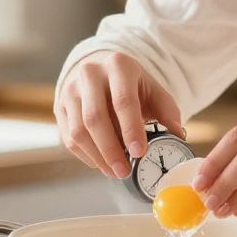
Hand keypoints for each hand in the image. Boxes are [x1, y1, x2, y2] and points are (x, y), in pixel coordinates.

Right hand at [56, 51, 184, 178]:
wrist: (99, 69)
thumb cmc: (130, 84)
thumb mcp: (152, 89)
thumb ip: (167, 110)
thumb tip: (177, 134)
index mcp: (118, 65)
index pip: (123, 100)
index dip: (131, 129)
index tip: (140, 153)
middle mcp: (89, 74)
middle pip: (95, 118)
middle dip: (111, 150)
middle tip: (125, 171)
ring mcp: (70, 90)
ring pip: (78, 130)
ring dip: (97, 156)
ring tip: (115, 171)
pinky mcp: (59, 106)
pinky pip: (68, 137)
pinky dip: (86, 155)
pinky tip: (102, 162)